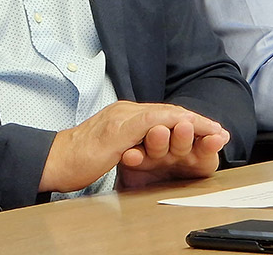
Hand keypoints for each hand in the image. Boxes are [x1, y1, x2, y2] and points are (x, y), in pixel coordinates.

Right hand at [38, 101, 227, 193]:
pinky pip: (153, 122)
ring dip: (192, 122)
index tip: (207, 131)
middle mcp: (125, 112)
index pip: (161, 116)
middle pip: (168, 112)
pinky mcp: (119, 129)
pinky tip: (189, 130)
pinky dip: (174, 125)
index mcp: (123, 116)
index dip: (186, 123)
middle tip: (219, 130)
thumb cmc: (76, 159)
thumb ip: (127, 144)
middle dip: (196, 121)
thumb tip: (143, 152)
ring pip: (164, 114)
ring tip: (213, 130)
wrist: (53, 160)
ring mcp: (122, 117)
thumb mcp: (108, 149)